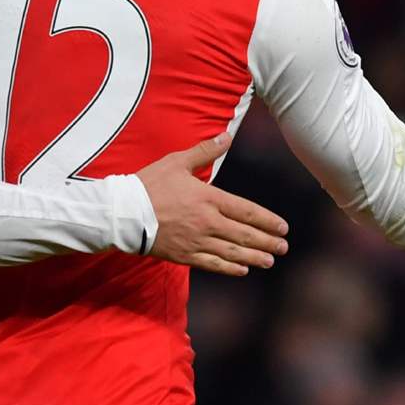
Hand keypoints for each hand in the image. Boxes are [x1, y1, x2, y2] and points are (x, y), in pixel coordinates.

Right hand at [137, 134, 288, 276]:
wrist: (120, 212)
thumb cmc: (148, 184)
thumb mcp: (177, 162)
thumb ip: (205, 151)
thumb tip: (227, 135)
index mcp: (209, 198)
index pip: (247, 211)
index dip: (267, 220)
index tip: (283, 227)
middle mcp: (207, 222)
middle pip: (245, 234)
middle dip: (267, 241)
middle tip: (284, 247)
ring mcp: (196, 241)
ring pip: (232, 252)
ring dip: (254, 257)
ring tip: (270, 261)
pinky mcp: (183, 255)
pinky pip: (211, 264)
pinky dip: (229, 268)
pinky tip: (242, 269)